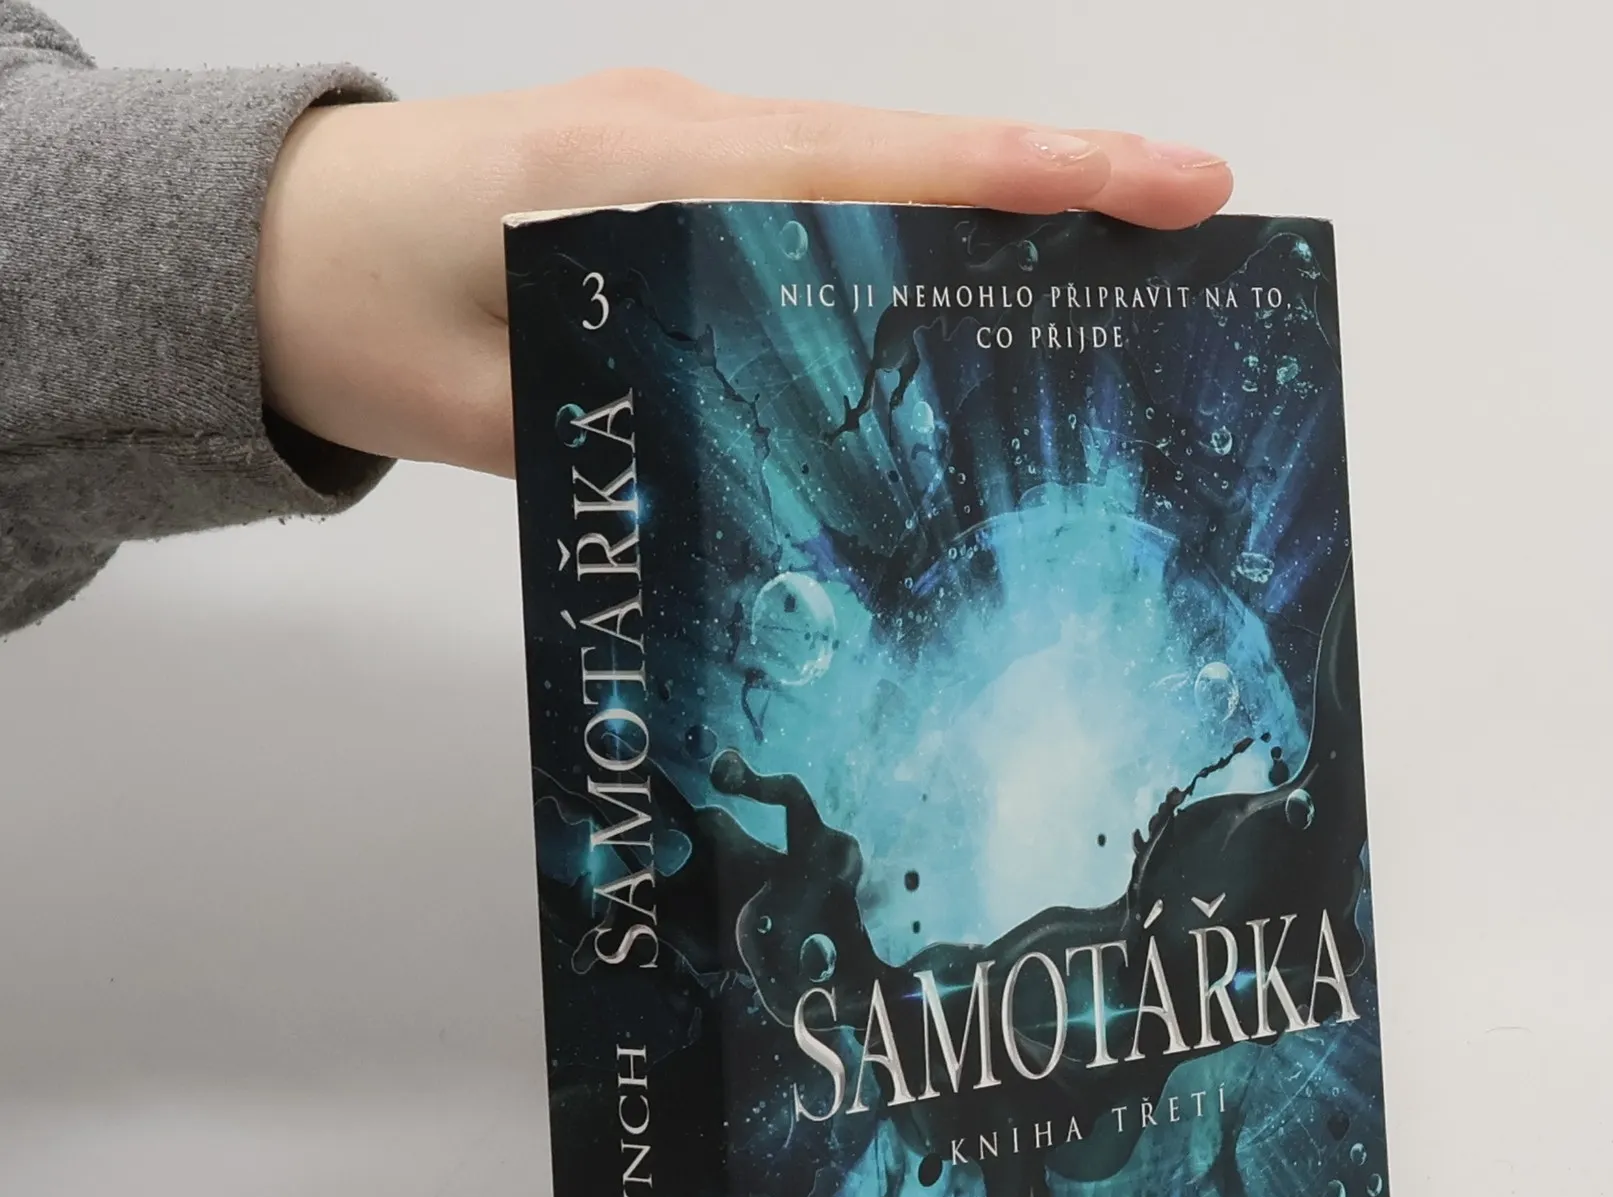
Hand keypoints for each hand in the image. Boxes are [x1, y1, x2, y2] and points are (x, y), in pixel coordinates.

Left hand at [256, 71, 1231, 475]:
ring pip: (865, 170)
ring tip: (1129, 245)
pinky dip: (906, 231)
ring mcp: (675, 143)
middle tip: (1197, 201)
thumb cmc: (361, 311)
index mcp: (641, 165)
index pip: (859, 166)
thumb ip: (644, 421)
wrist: (258, 254)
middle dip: (1052, 172)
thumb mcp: (499, 398)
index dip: (1007, 177)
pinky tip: (972, 286)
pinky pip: (810, 201)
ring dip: (994, 202)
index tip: (1143, 181)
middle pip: (896, 148)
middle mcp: (679, 132)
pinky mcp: (665, 178)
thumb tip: (789, 490)